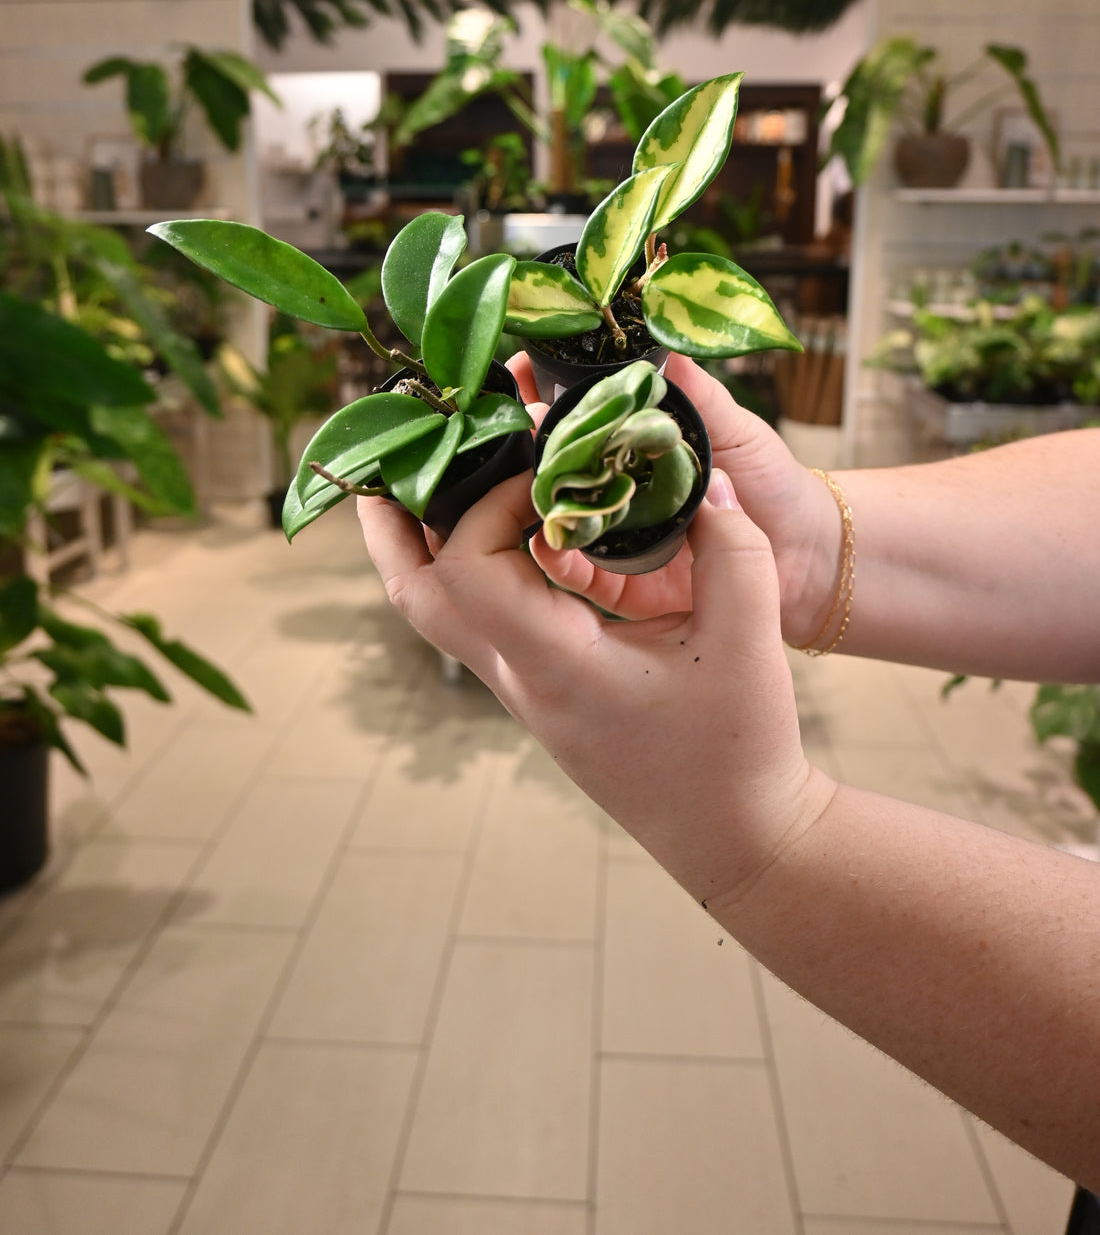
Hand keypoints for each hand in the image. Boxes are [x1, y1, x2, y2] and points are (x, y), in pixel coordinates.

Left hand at [357, 469, 834, 907]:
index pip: (468, 570)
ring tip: (430, 480)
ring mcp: (521, 689)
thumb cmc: (738, 747)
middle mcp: (520, 678)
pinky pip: (477, 619)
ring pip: (436, 611)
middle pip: (416, 596)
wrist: (732, 834)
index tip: (546, 472)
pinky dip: (471, 565)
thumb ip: (733, 549)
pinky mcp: (537, 691)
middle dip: (394, 522)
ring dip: (423, 544)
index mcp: (557, 666)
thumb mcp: (750, 640)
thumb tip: (704, 479)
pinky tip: (505, 530)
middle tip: (397, 457)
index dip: (488, 503)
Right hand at [507, 350, 841, 645]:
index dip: (543, 392)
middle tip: (511, 417)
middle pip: (549, 465)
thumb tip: (660, 343)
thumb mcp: (733, 427)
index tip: (520, 370)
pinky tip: (544, 535)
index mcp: (632, 445)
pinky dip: (556, 557)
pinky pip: (576, 574)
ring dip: (530, 497)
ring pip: (555, 517)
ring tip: (516, 470)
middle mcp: (614, 489)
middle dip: (523, 442)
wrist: (807, 556)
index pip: (573, 414)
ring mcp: (613, 539)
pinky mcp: (621, 586)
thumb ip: (696, 392)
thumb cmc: (770, 485)